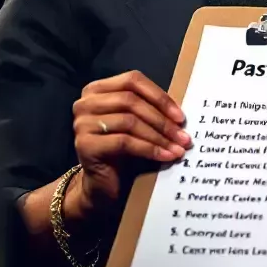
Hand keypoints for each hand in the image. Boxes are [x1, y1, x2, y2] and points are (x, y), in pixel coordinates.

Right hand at [71, 70, 190, 214]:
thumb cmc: (124, 150)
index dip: (160, 97)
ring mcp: (82, 123)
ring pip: (129, 121)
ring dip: (159, 136)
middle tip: (183, 136)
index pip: (133, 80)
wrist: (102, 185)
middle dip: (162, 119)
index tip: (181, 116)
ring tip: (178, 147)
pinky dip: (149, 149)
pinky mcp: (84, 145)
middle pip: (131, 101)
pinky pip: (124, 142)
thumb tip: (181, 112)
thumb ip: (152, 109)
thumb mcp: (138, 123)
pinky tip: (165, 157)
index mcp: (98, 89)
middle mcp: (85, 103)